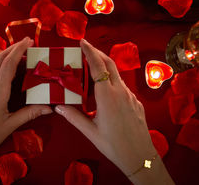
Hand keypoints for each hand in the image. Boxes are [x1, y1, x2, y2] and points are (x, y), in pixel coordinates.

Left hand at [0, 37, 52, 167]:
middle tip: (26, 42)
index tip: (28, 41)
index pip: (9, 64)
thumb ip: (29, 113)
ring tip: (16, 51)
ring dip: (4, 54)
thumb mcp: (10, 125)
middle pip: (0, 59)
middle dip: (13, 47)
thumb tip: (49, 108)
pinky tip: (2, 67)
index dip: (19, 50)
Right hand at [55, 39, 173, 184]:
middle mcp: (121, 92)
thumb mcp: (90, 132)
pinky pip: (122, 85)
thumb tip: (58, 106)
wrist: (140, 157)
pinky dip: (111, 80)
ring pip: (117, 74)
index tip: (82, 42)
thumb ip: (74, 116)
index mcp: (108, 96)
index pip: (98, 67)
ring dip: (104, 66)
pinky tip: (104, 90)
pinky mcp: (135, 102)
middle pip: (110, 63)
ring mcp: (130, 96)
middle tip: (85, 47)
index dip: (90, 52)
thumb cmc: (114, 145)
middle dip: (97, 52)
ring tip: (91, 67)